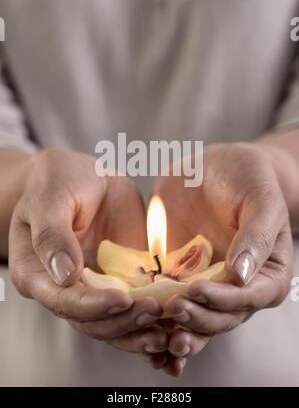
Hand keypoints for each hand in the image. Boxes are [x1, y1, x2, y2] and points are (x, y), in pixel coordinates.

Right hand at [9, 148, 167, 355]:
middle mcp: (63, 289)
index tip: (124, 299)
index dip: (94, 306)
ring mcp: (93, 287)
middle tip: (154, 309)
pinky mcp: (118, 280)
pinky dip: (151, 321)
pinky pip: (133, 307)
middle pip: (91, 321)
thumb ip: (52, 234)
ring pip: (114, 322)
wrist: (84, 175)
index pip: (63, 301)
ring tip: (168, 328)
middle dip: (123, 320)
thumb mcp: (50, 198)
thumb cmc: (57, 180)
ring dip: (139, 329)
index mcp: (36, 274)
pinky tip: (172, 325)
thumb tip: (65, 275)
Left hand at [147, 142, 292, 374]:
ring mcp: (207, 283)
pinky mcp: (179, 275)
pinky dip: (157, 316)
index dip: (223, 300)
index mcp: (266, 274)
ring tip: (159, 335)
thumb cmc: (248, 178)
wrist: (217, 167)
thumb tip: (242, 276)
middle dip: (197, 318)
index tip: (197, 290)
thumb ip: (256, 236)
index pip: (248, 298)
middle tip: (174, 307)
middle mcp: (237, 287)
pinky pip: (168, 300)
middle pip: (220, 317)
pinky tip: (140, 322)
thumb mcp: (260, 200)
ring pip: (194, 318)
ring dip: (178, 330)